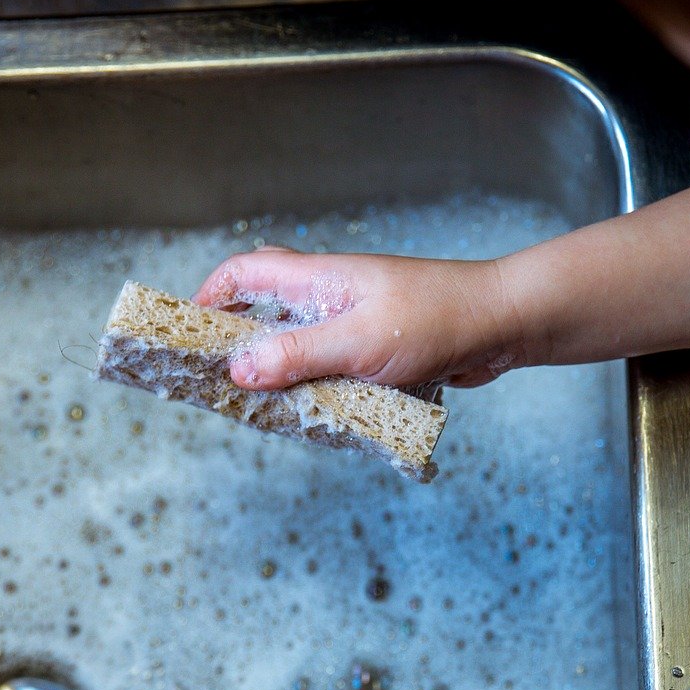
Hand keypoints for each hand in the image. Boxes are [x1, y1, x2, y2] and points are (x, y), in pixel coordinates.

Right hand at [194, 247, 534, 391]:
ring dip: (277, 375)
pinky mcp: (373, 351)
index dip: (210, 297)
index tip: (186, 334)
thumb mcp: (358, 343)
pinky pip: (328, 370)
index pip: (246, 272)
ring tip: (259, 409)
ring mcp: (352, 323)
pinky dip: (314, 390)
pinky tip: (312, 416)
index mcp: (319, 280)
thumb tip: (238, 368)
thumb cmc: (438, 320)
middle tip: (216, 382)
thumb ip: (297, 356)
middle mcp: (330, 298)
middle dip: (236, 343)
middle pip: (264, 311)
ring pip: (296, 346)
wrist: (503, 325)